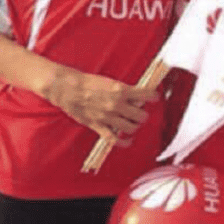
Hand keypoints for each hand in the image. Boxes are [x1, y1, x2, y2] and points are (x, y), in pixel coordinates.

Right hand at [43, 66, 158, 143]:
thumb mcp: (109, 81)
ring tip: (133, 123)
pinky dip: (124, 142)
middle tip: (140, 112)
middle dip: (143, 114)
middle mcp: (117, 105)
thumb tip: (136, 95)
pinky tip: (128, 141)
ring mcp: (108, 117)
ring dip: (135, 126)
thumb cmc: (87, 82)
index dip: (153, 97)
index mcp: (121, 90)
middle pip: (141, 115)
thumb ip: (123, 90)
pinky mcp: (98, 126)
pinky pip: (114, 139)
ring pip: (131, 128)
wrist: (68, 88)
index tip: (155, 97)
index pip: (145, 95)